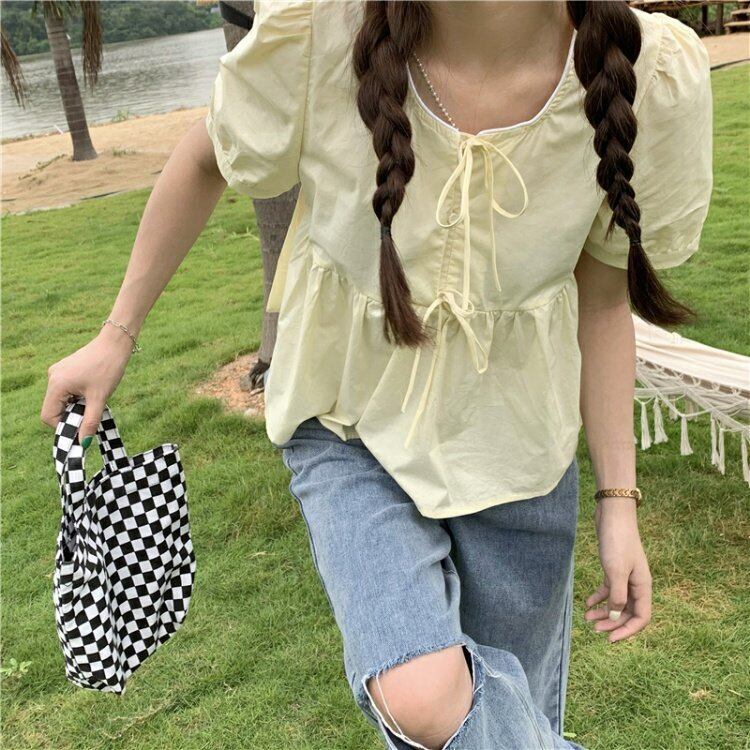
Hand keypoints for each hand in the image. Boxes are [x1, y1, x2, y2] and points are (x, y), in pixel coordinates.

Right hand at [41, 323, 134, 443]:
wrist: (115, 343)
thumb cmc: (108, 368)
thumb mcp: (99, 398)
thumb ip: (90, 422)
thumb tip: (83, 443)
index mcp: (56, 385)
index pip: (48, 417)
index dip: (64, 427)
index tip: (82, 427)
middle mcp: (52, 378)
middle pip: (54, 409)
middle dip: (72, 416)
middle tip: (92, 412)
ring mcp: (58, 372)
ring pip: (62, 400)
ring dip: (76, 406)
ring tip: (94, 398)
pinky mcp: (66, 370)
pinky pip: (66, 391)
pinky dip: (78, 397)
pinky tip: (93, 390)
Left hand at [585, 498, 652, 642]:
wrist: (612, 516)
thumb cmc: (617, 542)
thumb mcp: (616, 571)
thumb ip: (617, 596)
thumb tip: (614, 617)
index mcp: (643, 587)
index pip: (641, 618)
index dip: (627, 631)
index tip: (610, 639)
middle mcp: (636, 584)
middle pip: (627, 612)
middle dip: (612, 623)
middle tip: (593, 629)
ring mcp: (625, 576)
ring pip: (616, 602)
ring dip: (603, 612)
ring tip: (586, 618)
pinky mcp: (614, 568)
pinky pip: (609, 589)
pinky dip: (599, 597)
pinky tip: (587, 602)